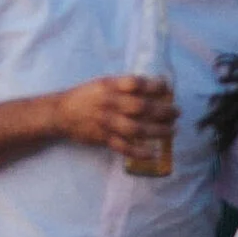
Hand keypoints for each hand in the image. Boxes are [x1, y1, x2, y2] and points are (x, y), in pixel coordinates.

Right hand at [55, 76, 178, 160]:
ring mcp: (106, 122)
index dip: (154, 85)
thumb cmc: (85, 96)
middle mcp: (108, 103)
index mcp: (108, 86)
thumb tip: (154, 87)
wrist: (60, 113)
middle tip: (177, 112)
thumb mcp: (102, 83)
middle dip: (163, 110)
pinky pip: (123, 147)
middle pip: (140, 107)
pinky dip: (139, 152)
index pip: (135, 83)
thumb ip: (124, 86)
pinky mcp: (103, 138)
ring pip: (136, 128)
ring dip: (158, 131)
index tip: (168, 88)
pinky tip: (152, 153)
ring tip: (172, 131)